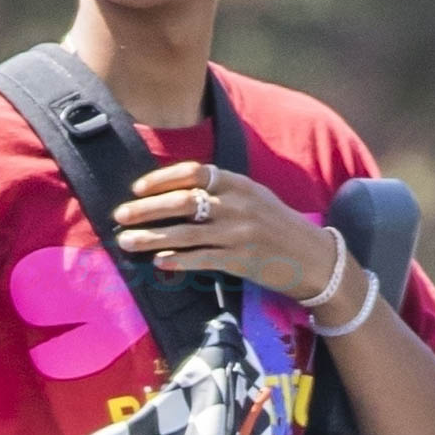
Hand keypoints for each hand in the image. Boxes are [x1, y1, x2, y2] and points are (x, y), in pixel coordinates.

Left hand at [112, 161, 334, 298]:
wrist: (314, 258)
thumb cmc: (278, 226)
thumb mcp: (254, 197)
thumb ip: (222, 191)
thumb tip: (177, 193)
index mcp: (239, 183)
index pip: (193, 172)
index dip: (161, 180)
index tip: (137, 189)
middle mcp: (238, 204)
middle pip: (182, 201)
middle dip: (145, 209)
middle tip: (120, 215)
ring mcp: (239, 233)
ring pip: (185, 233)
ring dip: (150, 237)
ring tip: (126, 242)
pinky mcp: (241, 260)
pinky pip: (201, 259)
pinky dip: (177, 260)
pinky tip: (159, 262)